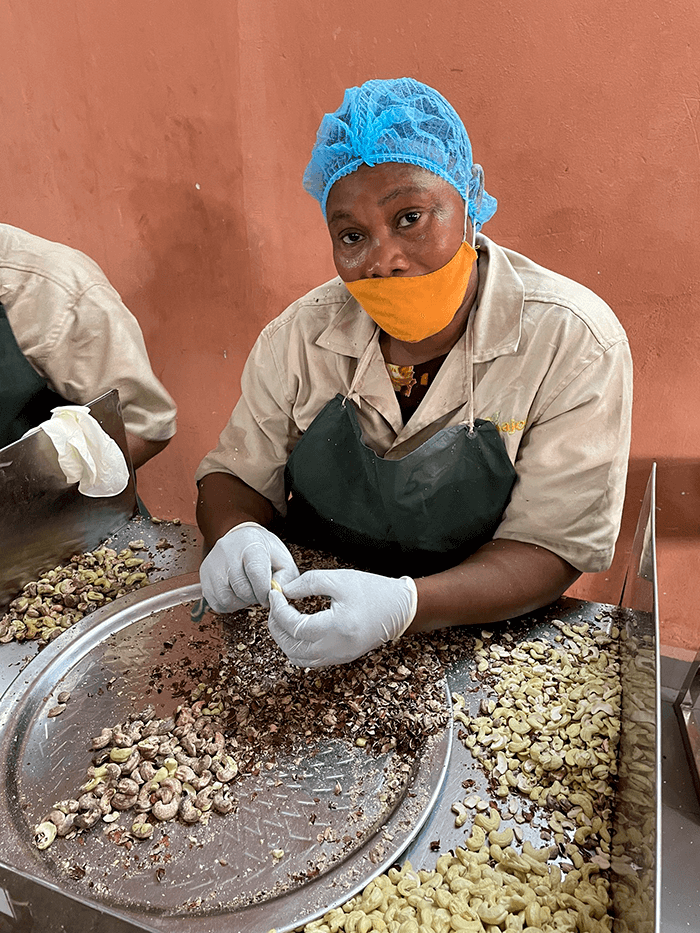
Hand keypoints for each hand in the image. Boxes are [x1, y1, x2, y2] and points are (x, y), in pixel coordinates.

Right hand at [199, 522, 299, 612]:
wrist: (240, 537)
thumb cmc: (263, 549)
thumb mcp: (282, 557)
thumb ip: (287, 576)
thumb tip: (279, 592)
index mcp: (250, 544)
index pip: (255, 571)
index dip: (264, 590)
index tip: (269, 596)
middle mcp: (227, 552)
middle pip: (241, 588)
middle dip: (254, 597)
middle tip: (259, 593)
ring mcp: (213, 564)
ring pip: (226, 598)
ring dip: (240, 603)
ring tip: (247, 593)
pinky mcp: (204, 575)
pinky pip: (215, 602)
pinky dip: (228, 605)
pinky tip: (236, 594)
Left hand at [267, 568, 417, 667]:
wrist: (400, 609)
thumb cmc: (372, 590)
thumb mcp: (339, 578)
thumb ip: (308, 583)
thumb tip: (284, 591)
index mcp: (336, 627)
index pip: (294, 625)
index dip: (278, 609)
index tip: (275, 593)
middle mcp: (336, 648)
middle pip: (291, 646)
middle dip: (276, 625)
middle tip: (274, 605)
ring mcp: (338, 657)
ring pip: (297, 657)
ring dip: (284, 639)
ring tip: (281, 616)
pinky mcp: (340, 658)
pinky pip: (309, 660)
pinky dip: (296, 646)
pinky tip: (296, 627)